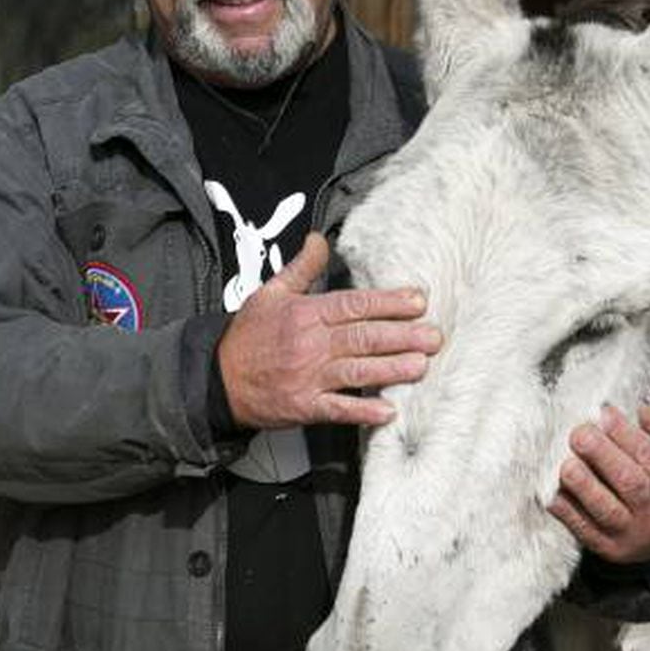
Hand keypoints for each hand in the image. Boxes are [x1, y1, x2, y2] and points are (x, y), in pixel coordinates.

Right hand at [216, 231, 440, 428]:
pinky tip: (388, 410)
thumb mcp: (269, 292)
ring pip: (357, 371)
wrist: (216, 380)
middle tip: (433, 336)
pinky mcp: (304, 406)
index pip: (354, 305)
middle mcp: (310, 345)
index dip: (389, 303)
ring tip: (421, 366)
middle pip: (363, 337)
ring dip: (392, 369)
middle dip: (402, 336)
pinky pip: (338, 409)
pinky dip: (362, 410)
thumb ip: (301, 267)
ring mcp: (308, 377)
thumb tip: (319, 240)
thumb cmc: (246, 338)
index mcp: (305, 314)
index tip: (418, 301)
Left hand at [550, 403, 649, 563]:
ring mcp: (631, 533)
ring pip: (606, 510)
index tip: (603, 413)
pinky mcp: (606, 549)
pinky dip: (567, 511)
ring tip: (565, 463)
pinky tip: (554, 492)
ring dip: (583, 485)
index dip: (626, 434)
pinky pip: (583, 530)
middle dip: (602, 455)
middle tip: (578, 433)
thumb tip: (642, 408)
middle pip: (630, 483)